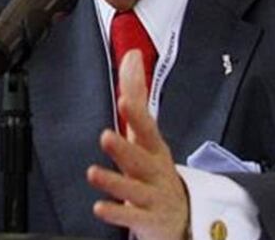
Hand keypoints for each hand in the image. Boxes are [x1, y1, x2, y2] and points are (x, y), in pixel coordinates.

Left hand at [87, 50, 189, 239]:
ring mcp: (152, 196)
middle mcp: (154, 170)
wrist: (181, 215)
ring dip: (113, 182)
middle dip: (124, 148)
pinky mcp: (146, 219)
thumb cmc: (156, 168)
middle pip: (140, 158)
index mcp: (154, 147)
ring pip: (133, 189)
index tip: (126, 99)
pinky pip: (130, 217)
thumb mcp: (147, 133)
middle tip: (106, 136)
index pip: (147, 127)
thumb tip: (132, 55)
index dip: (137, 114)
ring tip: (93, 173)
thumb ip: (138, 94)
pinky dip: (115, 212)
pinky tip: (99, 207)